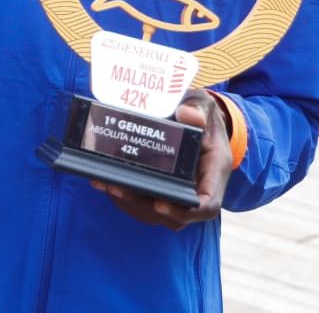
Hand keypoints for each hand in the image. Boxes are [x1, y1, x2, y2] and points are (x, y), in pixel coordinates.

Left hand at [90, 89, 233, 229]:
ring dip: (130, 203)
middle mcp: (198, 187)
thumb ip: (198, 110)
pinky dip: (125, 198)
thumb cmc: (201, 114)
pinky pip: (145, 203)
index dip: (185, 210)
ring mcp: (179, 191)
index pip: (207, 203)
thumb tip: (189, 115)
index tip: (160, 204)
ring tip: (106, 184)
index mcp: (214, 171)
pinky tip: (104, 181)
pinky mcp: (163, 188)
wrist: (197, 117)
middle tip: (118, 188)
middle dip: (145, 205)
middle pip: (176, 213)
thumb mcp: (203, 105)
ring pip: (157, 212)